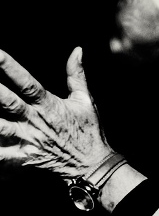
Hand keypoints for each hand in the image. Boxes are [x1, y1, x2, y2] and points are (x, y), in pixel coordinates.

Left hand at [0, 45, 106, 179]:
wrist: (93, 166)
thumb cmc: (89, 132)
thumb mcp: (85, 100)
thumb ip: (76, 74)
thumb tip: (77, 49)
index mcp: (49, 105)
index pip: (27, 82)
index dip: (10, 67)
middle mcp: (36, 121)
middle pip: (9, 103)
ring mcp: (29, 140)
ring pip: (2, 128)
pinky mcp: (25, 158)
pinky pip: (5, 156)